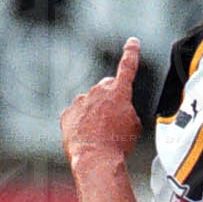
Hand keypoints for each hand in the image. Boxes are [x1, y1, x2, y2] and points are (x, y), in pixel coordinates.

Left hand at [61, 39, 142, 166]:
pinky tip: (87, 137)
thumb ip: (127, 110)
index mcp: (118, 92)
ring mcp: (80, 101)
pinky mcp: (67, 114)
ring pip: (90, 103)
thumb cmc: (117, 144)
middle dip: (109, 100)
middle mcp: (98, 92)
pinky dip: (81, 123)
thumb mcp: (134, 126)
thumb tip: (120, 112)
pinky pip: (76, 115)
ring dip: (95, 114)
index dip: (131, 53)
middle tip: (113, 121)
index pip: (127, 67)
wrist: (95, 159)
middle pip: (106, 89)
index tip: (132, 43)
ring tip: (100, 135)